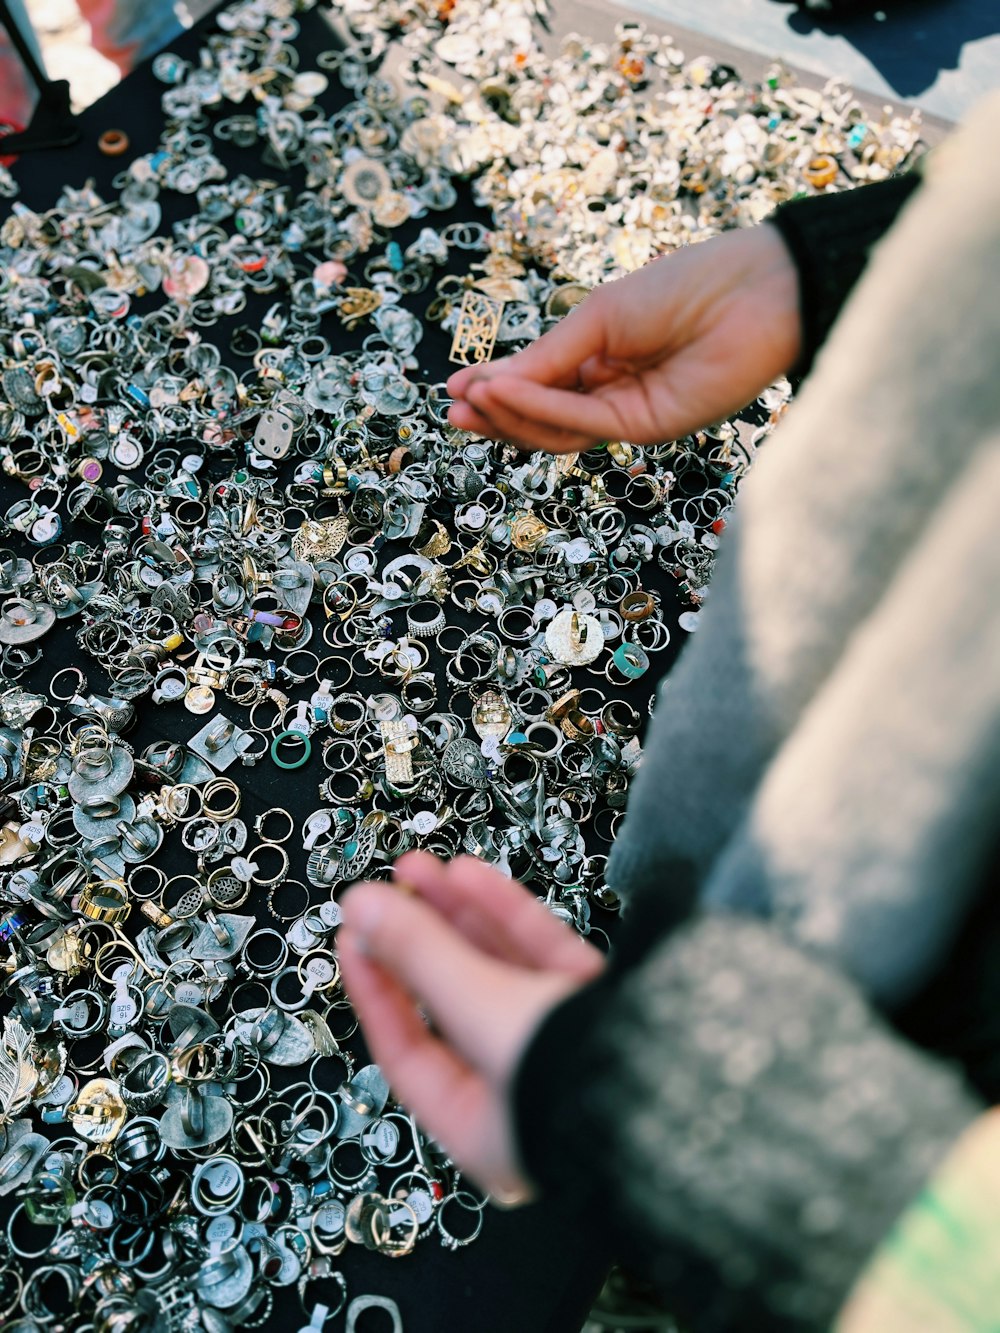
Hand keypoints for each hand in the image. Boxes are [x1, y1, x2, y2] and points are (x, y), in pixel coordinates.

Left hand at [338, 852, 604, 1202]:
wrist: (702, 1076)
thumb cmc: (586, 1080)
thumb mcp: (480, 1011)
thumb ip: (420, 954)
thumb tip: (360, 907)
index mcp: (486, 1128)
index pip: (410, 1052)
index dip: (377, 987)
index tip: (354, 935)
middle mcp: (527, 1092)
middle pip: (455, 1002)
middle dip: (421, 938)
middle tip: (390, 888)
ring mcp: (571, 1047)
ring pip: (500, 972)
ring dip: (460, 916)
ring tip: (424, 867)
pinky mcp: (610, 1009)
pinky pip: (545, 959)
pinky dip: (510, 917)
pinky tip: (476, 877)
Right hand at [446, 223, 800, 451]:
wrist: (754, 293)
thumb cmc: (685, 288)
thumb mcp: (598, 317)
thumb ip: (547, 356)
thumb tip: (489, 382)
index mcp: (603, 358)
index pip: (541, 384)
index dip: (498, 387)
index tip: (455, 385)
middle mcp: (614, 391)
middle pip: (543, 416)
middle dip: (495, 413)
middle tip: (452, 408)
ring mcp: (630, 414)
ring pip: (558, 429)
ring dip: (510, 416)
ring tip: (471, 401)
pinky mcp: (647, 429)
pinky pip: (582, 423)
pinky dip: (540, 409)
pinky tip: (505, 393)